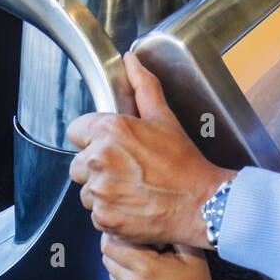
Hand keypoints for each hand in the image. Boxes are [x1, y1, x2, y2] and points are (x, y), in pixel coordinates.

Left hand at [68, 51, 234, 247]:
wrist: (202, 203)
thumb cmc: (185, 163)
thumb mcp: (165, 119)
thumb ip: (143, 87)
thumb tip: (131, 61)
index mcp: (110, 131)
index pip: (76, 130)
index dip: (93, 138)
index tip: (112, 147)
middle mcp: (99, 160)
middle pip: (79, 164)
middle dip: (98, 168)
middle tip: (130, 171)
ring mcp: (100, 192)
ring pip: (87, 191)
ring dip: (104, 192)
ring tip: (134, 190)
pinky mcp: (104, 218)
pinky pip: (96, 215)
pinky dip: (111, 214)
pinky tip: (134, 207)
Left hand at [100, 236, 242, 279]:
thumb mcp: (193, 256)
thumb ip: (172, 233)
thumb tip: (154, 217)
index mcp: (148, 268)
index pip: (111, 243)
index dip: (116, 233)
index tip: (129, 230)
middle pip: (107, 255)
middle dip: (117, 246)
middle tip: (136, 244)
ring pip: (110, 271)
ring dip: (121, 263)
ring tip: (144, 264)